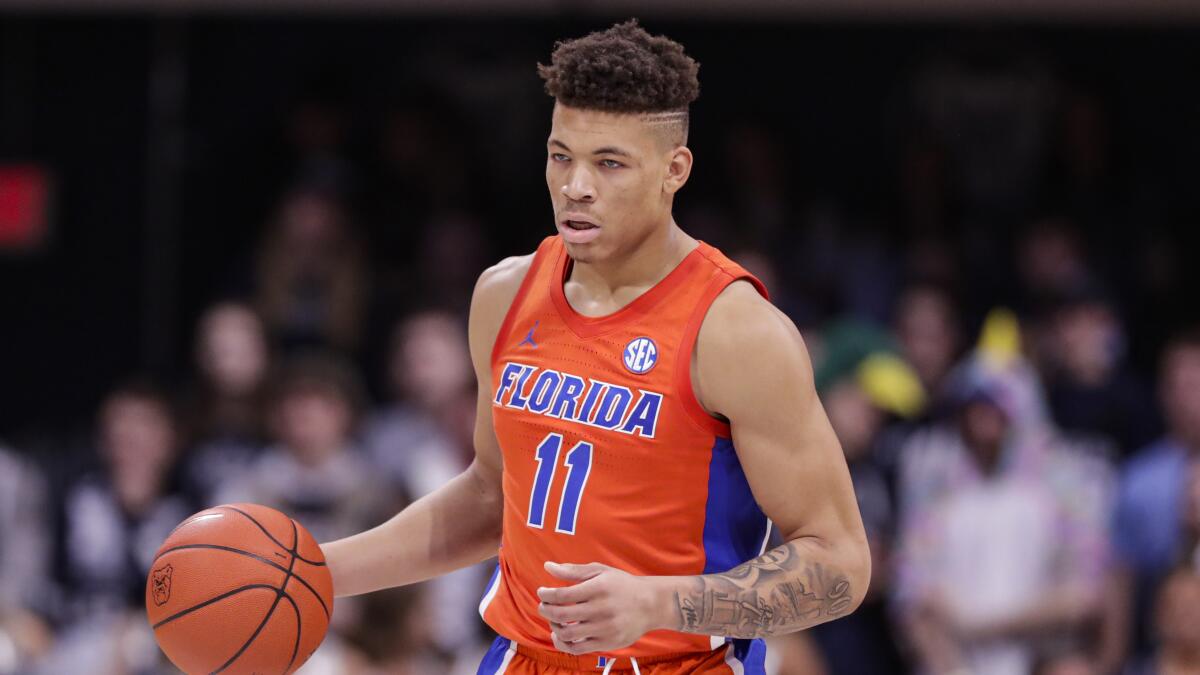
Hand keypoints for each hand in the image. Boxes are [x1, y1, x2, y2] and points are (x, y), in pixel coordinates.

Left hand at [536, 561, 666, 654]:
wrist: (651, 604)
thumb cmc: (622, 585)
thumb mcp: (600, 571)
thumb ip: (573, 570)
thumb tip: (547, 566)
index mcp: (598, 588)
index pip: (562, 595)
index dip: (546, 594)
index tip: (541, 592)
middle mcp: (601, 609)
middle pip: (561, 615)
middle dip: (545, 610)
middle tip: (543, 606)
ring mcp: (604, 628)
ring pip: (567, 634)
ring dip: (553, 627)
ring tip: (554, 620)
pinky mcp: (608, 643)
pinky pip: (578, 649)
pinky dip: (564, 644)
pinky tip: (561, 635)